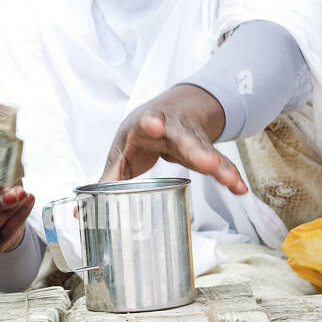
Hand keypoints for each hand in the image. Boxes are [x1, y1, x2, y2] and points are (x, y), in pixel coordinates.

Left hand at [100, 85, 246, 194]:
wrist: (172, 109)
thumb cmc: (141, 134)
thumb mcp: (122, 152)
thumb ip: (108, 180)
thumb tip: (81, 213)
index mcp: (146, 125)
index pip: (148, 122)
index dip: (152, 124)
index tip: (155, 123)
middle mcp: (173, 128)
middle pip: (185, 138)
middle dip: (196, 149)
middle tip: (207, 161)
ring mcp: (193, 138)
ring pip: (208, 150)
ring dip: (219, 166)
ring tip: (229, 179)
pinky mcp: (207, 150)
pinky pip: (220, 165)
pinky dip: (230, 176)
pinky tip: (240, 189)